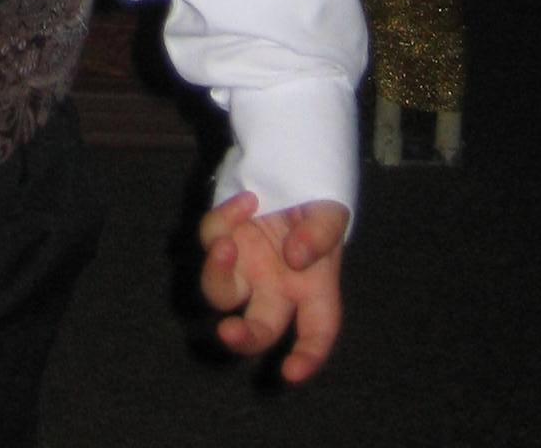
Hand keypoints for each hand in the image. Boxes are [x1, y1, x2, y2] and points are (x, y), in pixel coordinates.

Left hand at [197, 189, 347, 383]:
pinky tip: (247, 201)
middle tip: (227, 332)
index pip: (316, 332)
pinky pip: (210, 238)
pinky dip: (223, 220)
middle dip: (243, 339)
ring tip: (225, 245)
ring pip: (219, 293)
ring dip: (217, 274)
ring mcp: (244, 267)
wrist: (289, 168)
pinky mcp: (221, 240)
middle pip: (259, 329)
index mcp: (312, 289)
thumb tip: (297, 258)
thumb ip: (321, 234)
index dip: (307, 358)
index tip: (290, 373)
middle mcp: (275, 288)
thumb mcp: (330, 212)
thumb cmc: (316, 202)